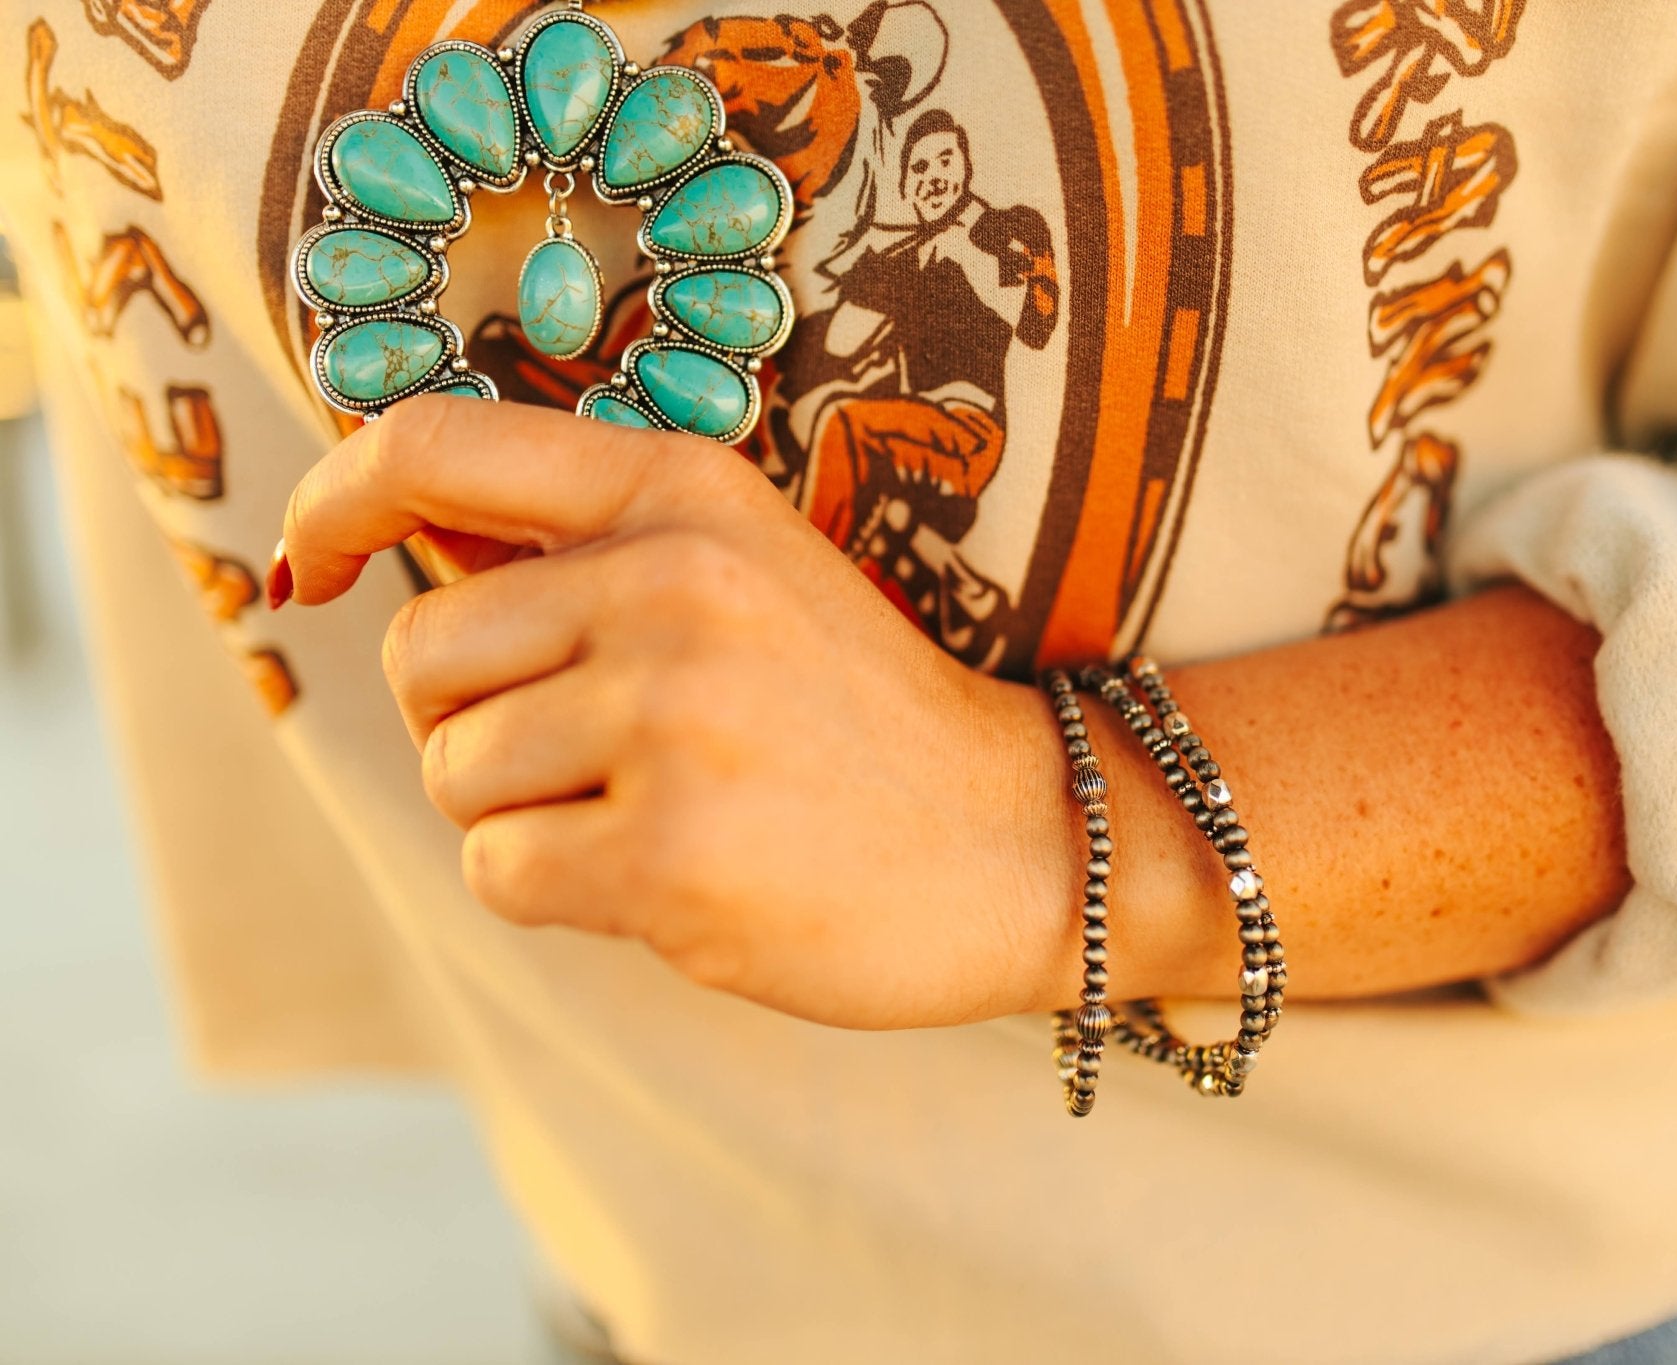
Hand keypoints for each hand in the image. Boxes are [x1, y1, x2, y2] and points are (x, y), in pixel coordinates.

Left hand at [277, 397, 1075, 1028]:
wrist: (1021, 838)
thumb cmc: (860, 715)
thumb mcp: (747, 572)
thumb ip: (586, 549)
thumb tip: (394, 541)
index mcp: (683, 493)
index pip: (433, 447)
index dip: (336, 500)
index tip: (313, 560)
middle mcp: (668, 584)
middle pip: (421, 654)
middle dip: (469, 720)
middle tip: (588, 753)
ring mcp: (670, 718)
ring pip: (455, 773)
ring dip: (521, 815)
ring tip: (653, 813)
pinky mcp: (668, 853)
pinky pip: (498, 873)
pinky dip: (553, 890)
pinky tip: (663, 878)